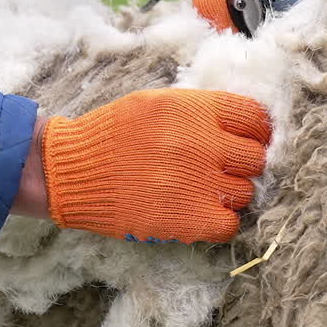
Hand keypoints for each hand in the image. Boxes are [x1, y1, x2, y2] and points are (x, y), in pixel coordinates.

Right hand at [13, 88, 270, 243]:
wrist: (71, 172)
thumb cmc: (111, 135)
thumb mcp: (155, 103)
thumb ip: (198, 110)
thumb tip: (238, 122)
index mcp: (195, 109)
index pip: (255, 118)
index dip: (255, 131)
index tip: (246, 140)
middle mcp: (203, 144)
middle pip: (255, 157)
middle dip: (242, 164)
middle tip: (221, 170)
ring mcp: (199, 183)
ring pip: (245, 192)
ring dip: (230, 194)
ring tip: (203, 192)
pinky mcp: (190, 219)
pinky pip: (230, 223)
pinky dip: (219, 221)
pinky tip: (200, 213)